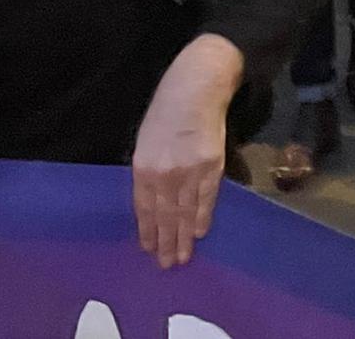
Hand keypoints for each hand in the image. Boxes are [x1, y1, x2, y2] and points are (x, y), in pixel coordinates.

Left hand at [132, 34, 241, 267]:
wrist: (195, 89)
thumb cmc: (166, 110)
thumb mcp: (145, 140)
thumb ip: (148, 170)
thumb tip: (152, 199)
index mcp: (144, 167)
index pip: (145, 208)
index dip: (147, 230)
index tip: (148, 249)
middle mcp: (164, 175)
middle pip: (165, 216)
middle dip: (165, 242)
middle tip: (165, 264)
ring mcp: (189, 173)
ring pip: (185, 213)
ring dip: (183, 237)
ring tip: (182, 257)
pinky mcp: (211, 168)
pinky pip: (206, 200)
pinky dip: (202, 218)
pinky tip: (199, 233)